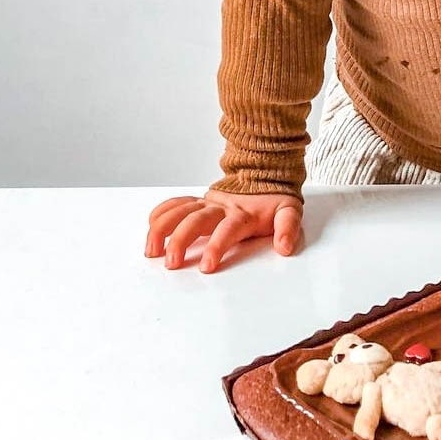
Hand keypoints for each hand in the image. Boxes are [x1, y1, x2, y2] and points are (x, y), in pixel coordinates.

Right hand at [144, 189, 302, 272]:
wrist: (265, 173)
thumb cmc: (274, 200)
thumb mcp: (289, 211)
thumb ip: (288, 228)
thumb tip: (285, 247)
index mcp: (243, 214)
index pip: (227, 230)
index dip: (217, 246)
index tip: (207, 266)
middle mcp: (221, 207)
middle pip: (196, 220)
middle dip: (181, 240)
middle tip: (172, 263)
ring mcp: (208, 203)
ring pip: (180, 211)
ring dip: (163, 229)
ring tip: (152, 251)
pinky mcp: (199, 201)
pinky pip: (176, 203)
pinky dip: (162, 212)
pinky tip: (151, 227)